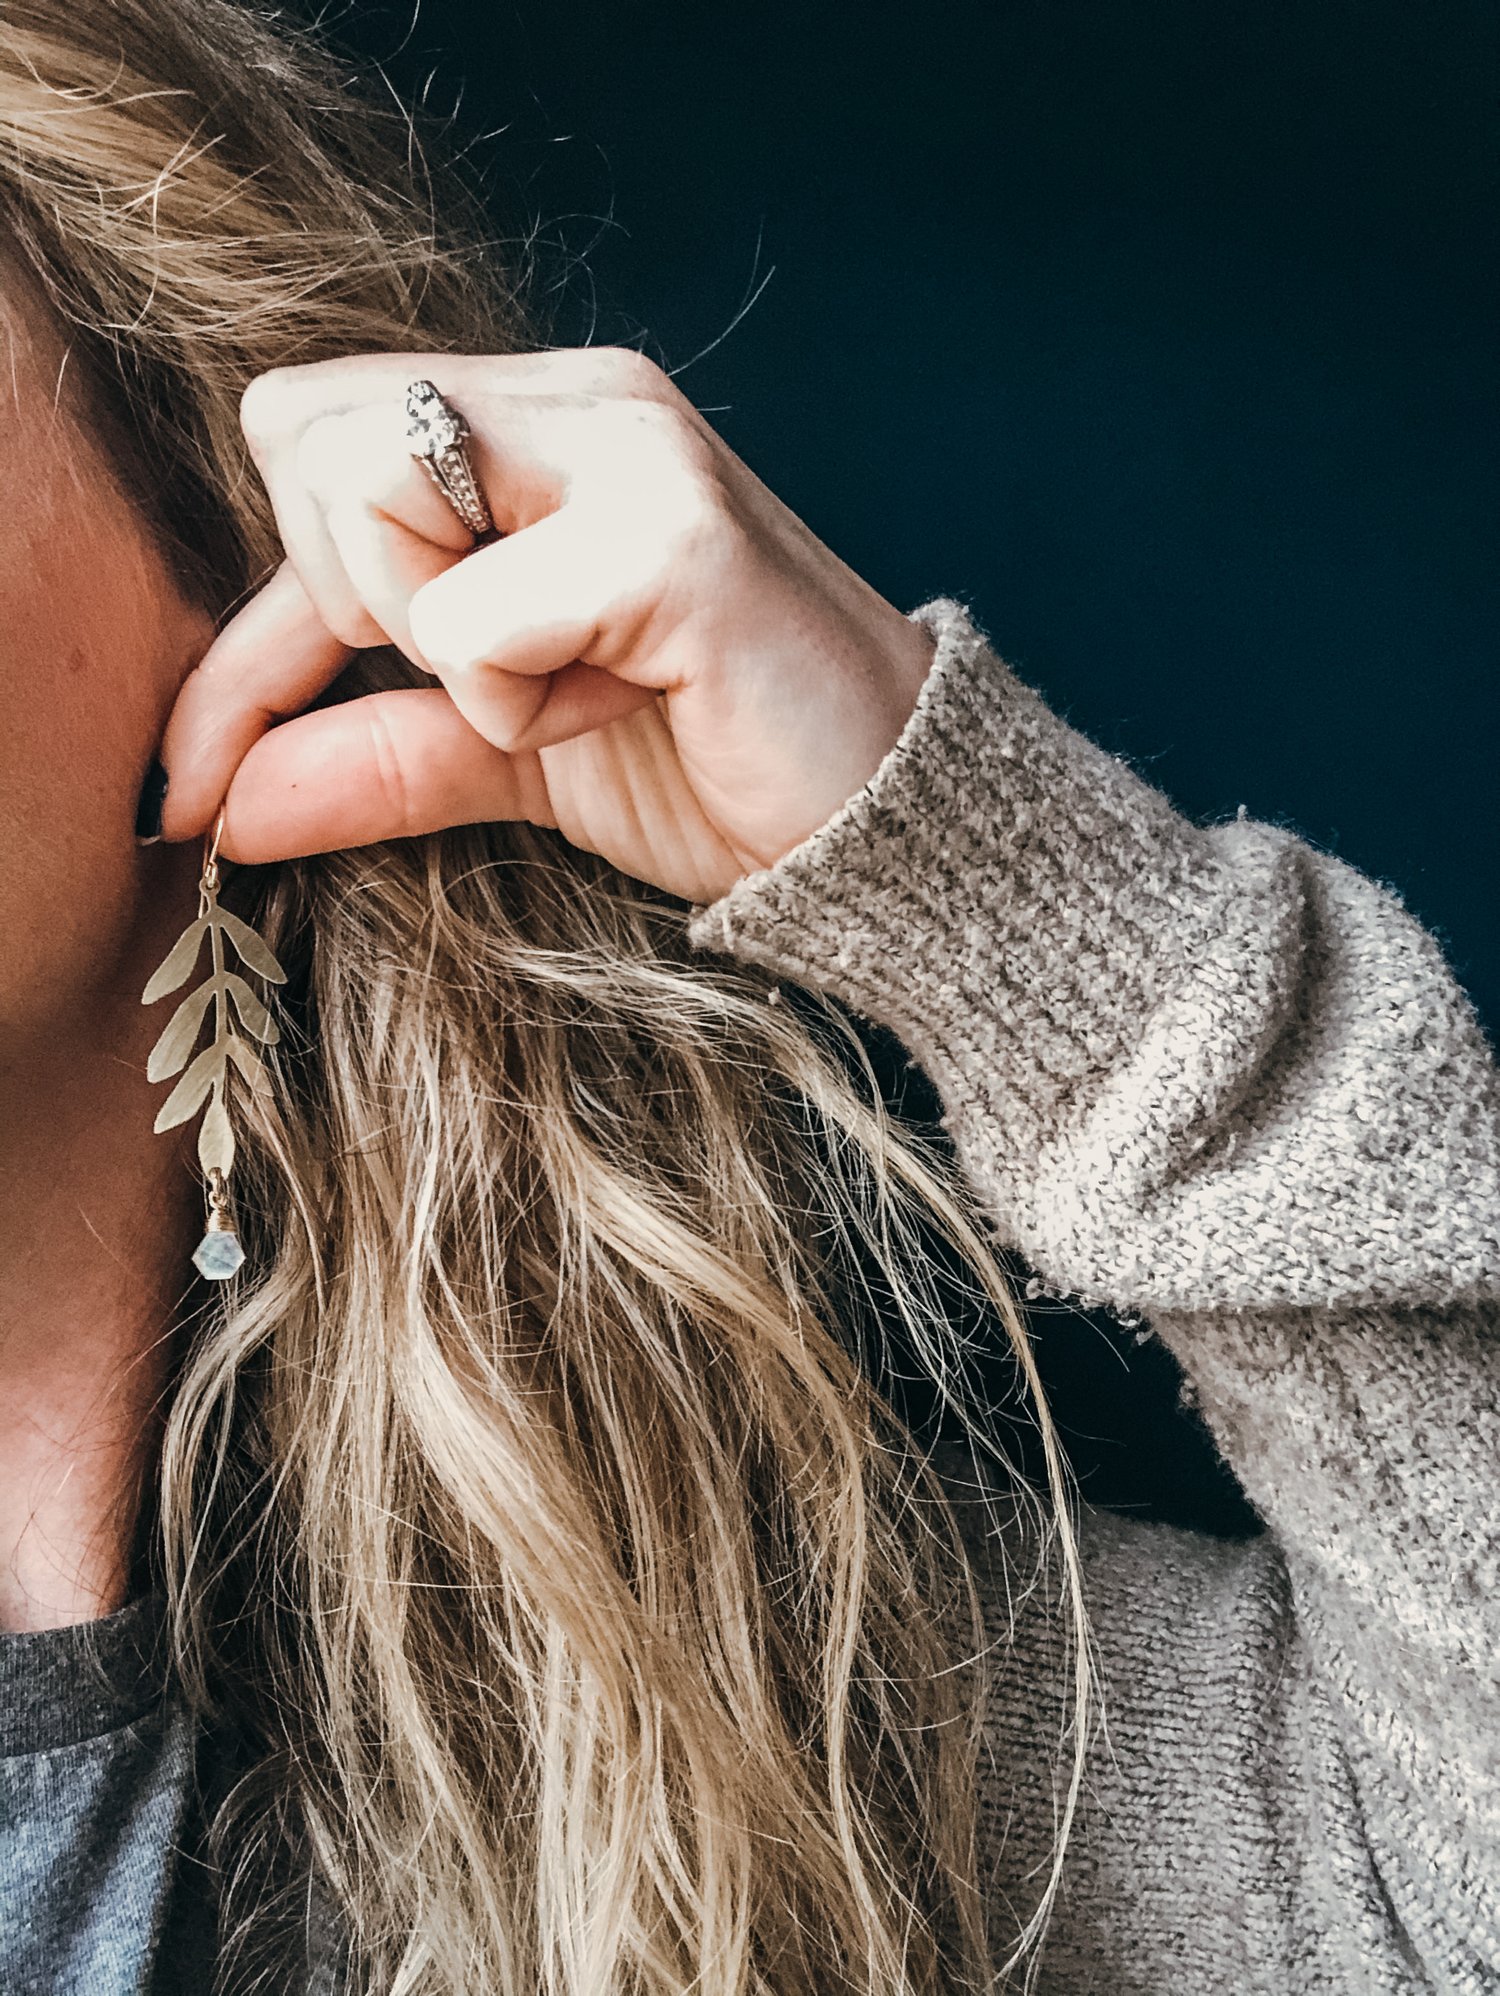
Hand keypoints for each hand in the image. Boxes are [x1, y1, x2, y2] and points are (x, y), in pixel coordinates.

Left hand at [157, 347, 937, 904]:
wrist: (887, 824)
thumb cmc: (716, 765)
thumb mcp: (511, 754)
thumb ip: (374, 751)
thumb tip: (222, 807)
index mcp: (540, 424)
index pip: (309, 457)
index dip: (244, 635)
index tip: (204, 780)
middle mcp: (583, 400)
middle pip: (306, 434)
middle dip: (358, 604)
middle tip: (488, 682)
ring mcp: (632, 451)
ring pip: (372, 497)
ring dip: (443, 647)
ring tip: (571, 690)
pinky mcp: (673, 539)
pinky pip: (473, 621)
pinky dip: (516, 702)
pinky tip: (626, 705)